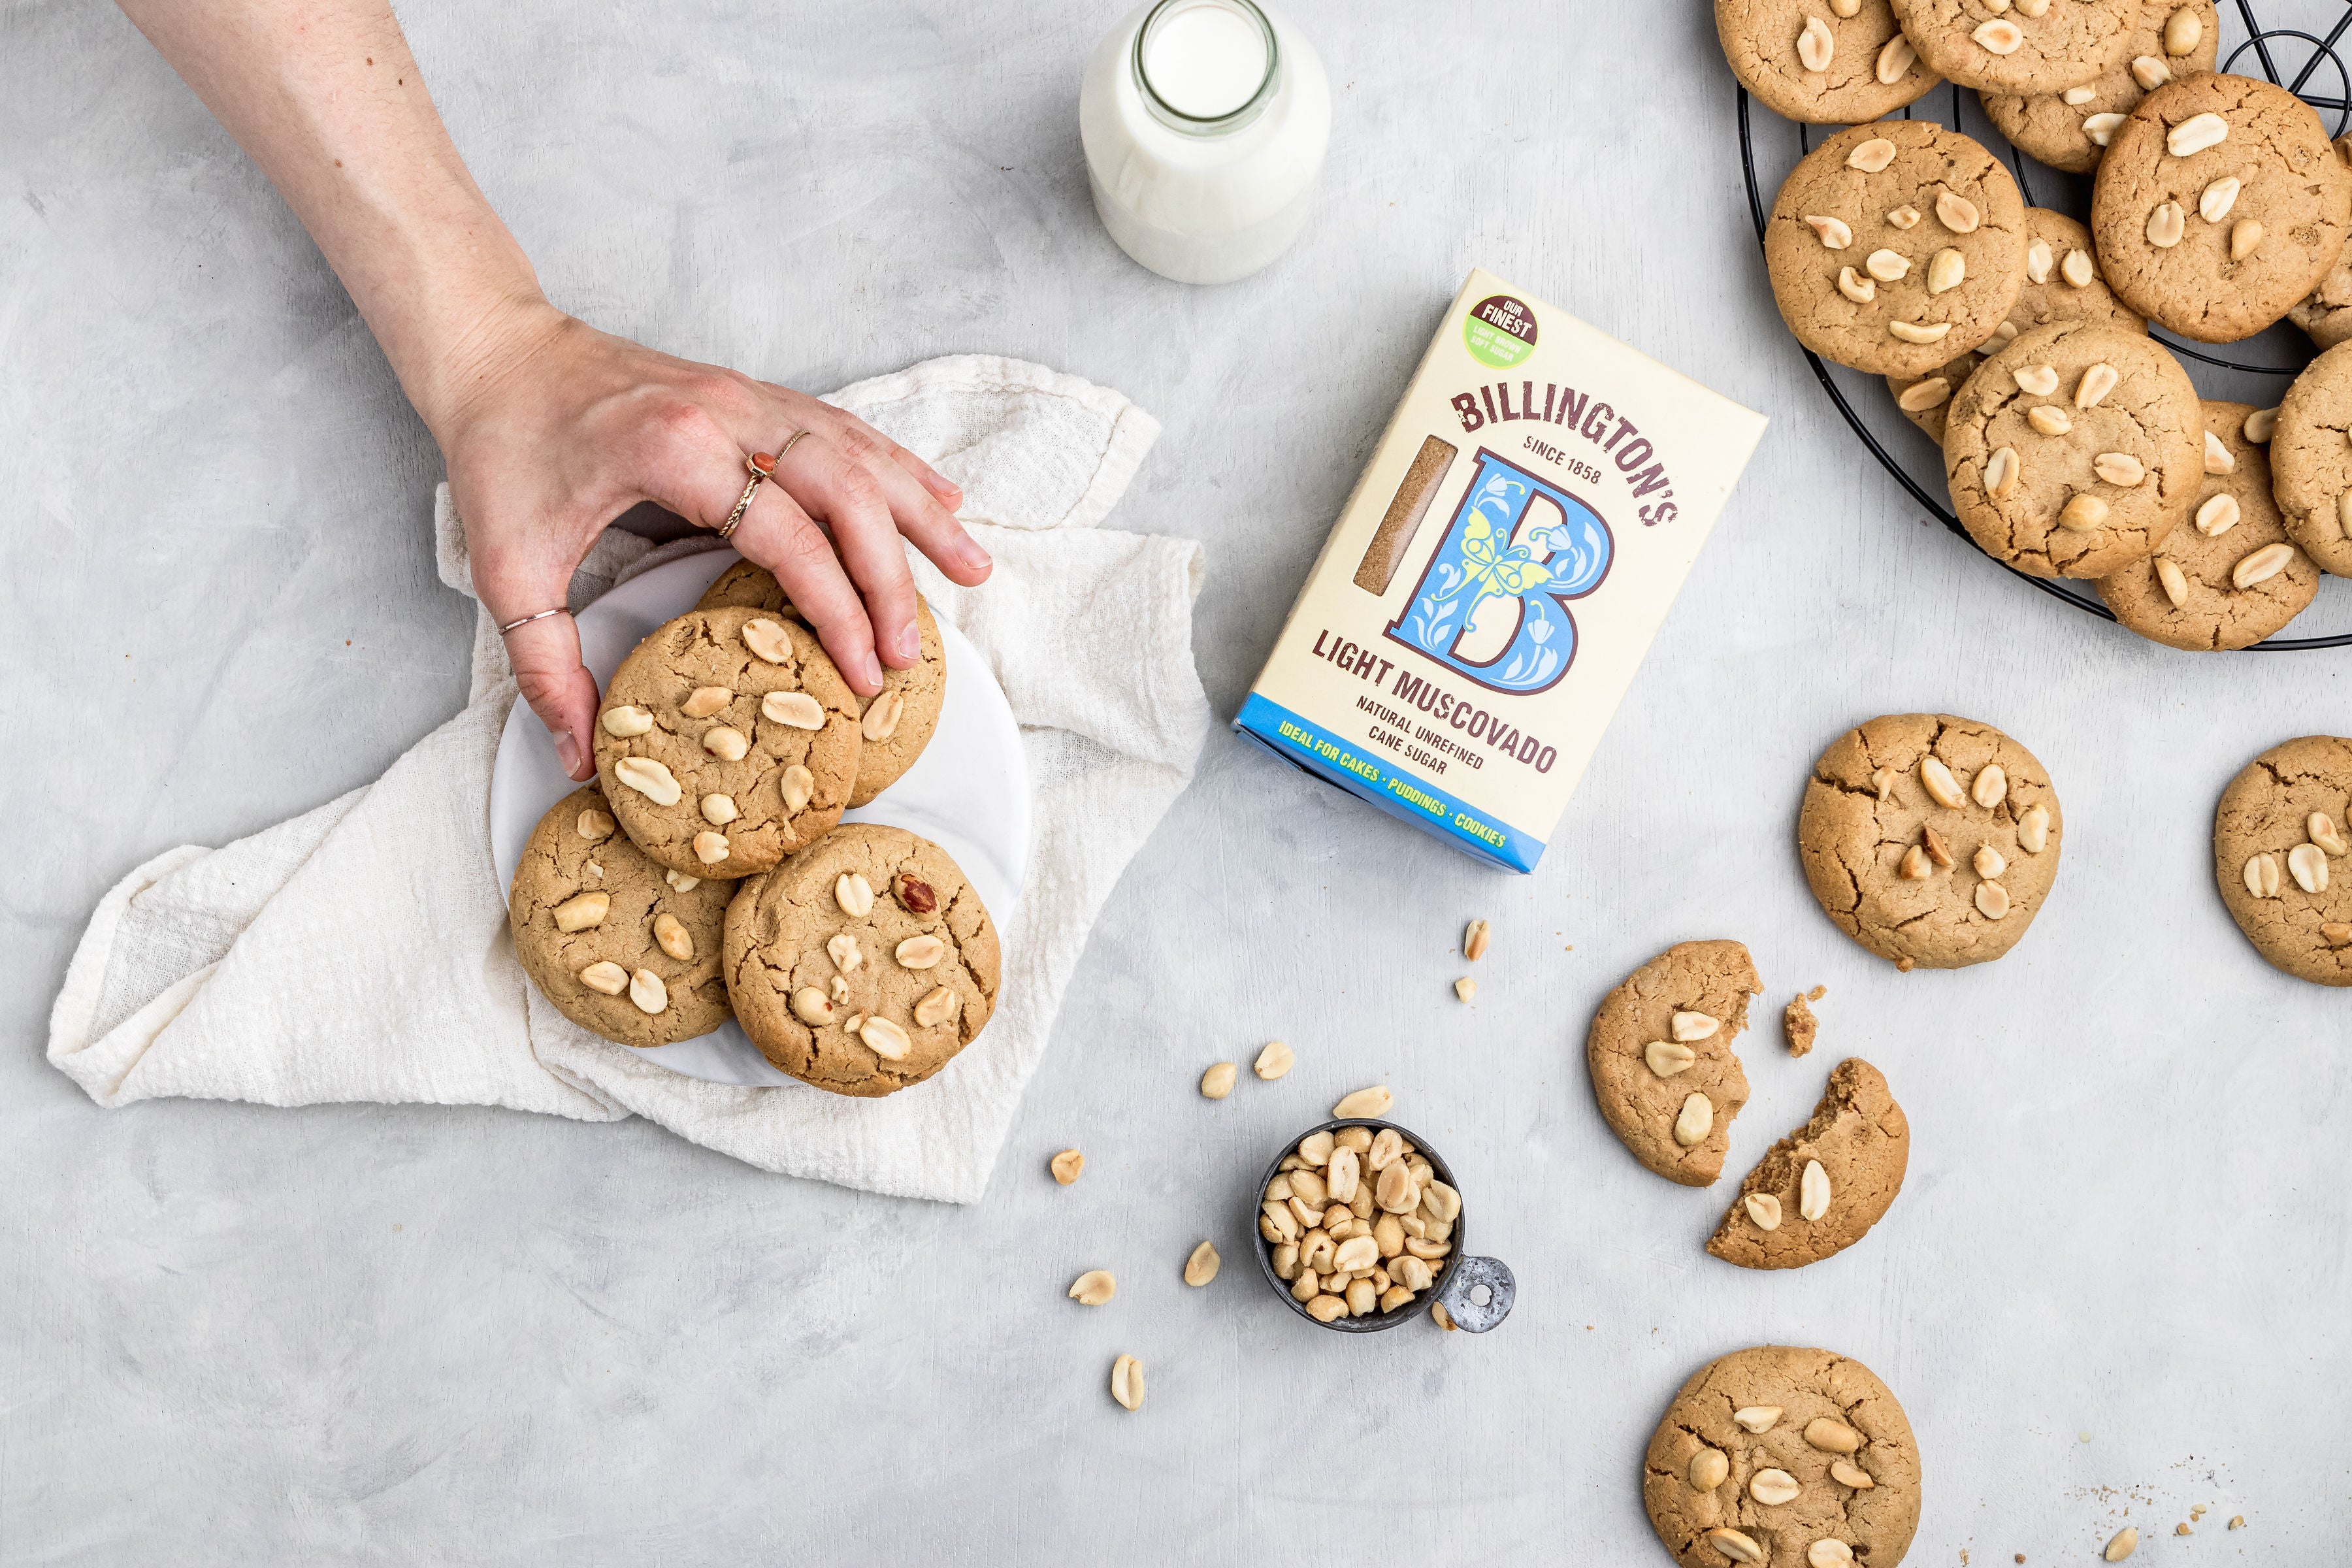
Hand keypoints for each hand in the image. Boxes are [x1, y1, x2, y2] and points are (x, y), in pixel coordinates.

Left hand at [433, 300, 989, 779]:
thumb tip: (583, 759)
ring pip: (862, 455)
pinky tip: (940, 499)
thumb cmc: (500, 451)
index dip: (837, 613)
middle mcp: (729, 414)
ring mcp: (749, 395)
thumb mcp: (508, 569)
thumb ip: (547, 669)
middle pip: (847, 496)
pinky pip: (846, 430)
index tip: (860, 675)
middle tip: (912, 652)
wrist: (494, 349)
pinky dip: (899, 467)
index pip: (790, 540)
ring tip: (973, 571)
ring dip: (922, 516)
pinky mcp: (754, 393)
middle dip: (891, 580)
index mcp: (676, 453)